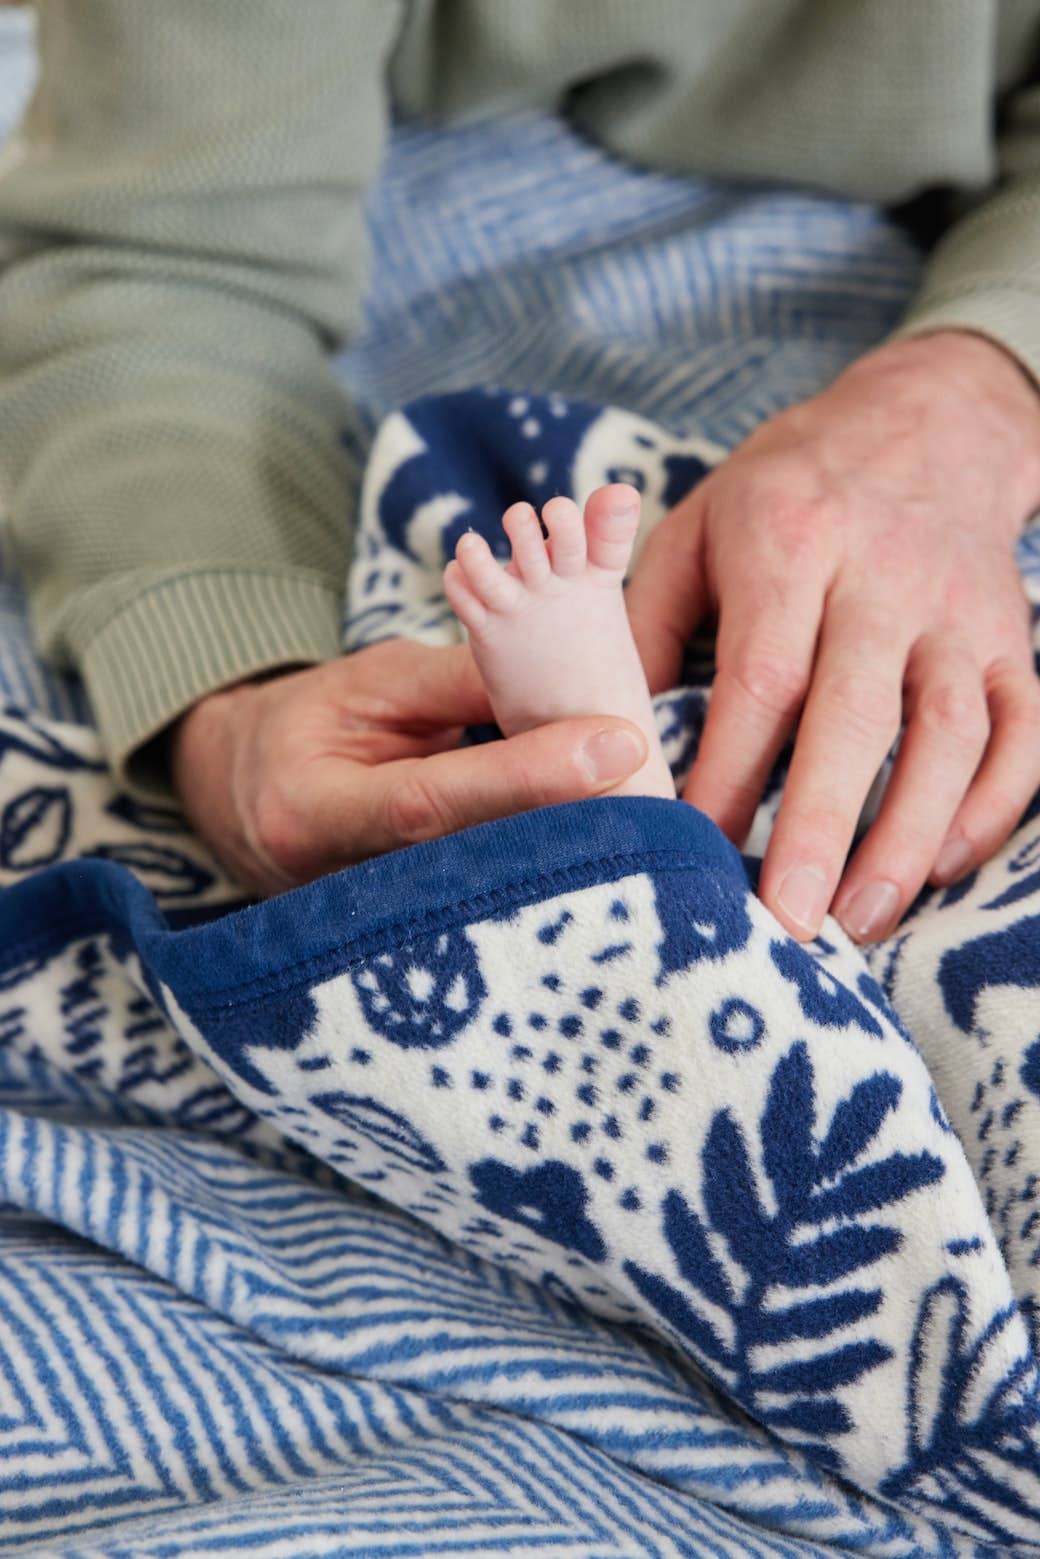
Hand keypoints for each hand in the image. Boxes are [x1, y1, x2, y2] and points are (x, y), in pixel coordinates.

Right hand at [169, 638, 647, 894]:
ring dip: (569, 863)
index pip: (434, 796)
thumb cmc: (310, 722)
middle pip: (470, 863)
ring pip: (484, 898)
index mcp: (312, 805)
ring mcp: (364, 928)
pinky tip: (608, 860)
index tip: (617, 741)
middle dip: (569, 829)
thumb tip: (566, 683)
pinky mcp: (399, 941)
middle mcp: (333, 881)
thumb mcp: (373, 681)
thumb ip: (463, 684)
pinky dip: (544, 880)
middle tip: (660, 794)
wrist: (241, 788)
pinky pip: (481, 910)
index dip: (529, 775)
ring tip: (654, 826)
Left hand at [626, 331, 1039, 942]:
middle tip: (786, 922)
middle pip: (857, 713)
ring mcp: (959, 611)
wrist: (928, 421)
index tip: (687, 849)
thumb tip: (596, 735)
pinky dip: (991, 804)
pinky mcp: (1012, 640)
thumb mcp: (696, 528)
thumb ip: (642, 626)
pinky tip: (943, 865)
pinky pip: (1021, 730)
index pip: (760, 676)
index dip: (726, 772)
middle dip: (820, 825)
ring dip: (909, 834)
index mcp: (791, 543)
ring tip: (859, 920)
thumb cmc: (788, 491)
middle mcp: (883, 576)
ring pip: (949, 731)